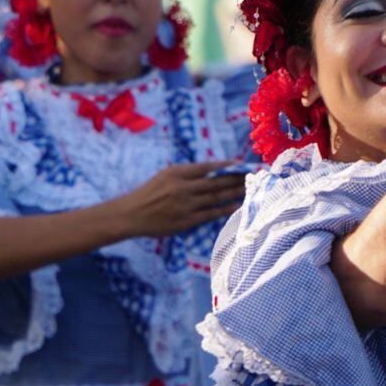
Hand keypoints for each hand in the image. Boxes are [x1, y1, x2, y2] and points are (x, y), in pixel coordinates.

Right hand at [113, 161, 247, 239]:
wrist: (132, 214)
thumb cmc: (148, 193)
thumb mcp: (164, 176)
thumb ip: (186, 174)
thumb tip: (211, 172)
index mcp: (177, 172)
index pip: (208, 167)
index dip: (226, 166)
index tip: (241, 164)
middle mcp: (183, 187)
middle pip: (216, 182)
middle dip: (236, 179)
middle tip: (253, 176)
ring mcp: (185, 205)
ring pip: (216, 197)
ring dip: (234, 193)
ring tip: (249, 190)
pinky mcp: (186, 220)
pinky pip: (210, 214)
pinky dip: (224, 209)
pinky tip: (236, 206)